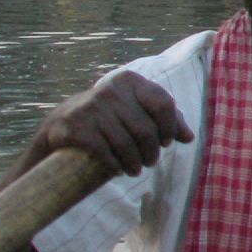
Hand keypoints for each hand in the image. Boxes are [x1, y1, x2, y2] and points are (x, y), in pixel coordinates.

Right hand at [37, 72, 190, 177]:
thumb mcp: (137, 110)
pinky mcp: (75, 126)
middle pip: (145, 129)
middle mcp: (111, 90)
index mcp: (131, 81)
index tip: (167, 143)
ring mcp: (92, 107)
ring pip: (125, 143)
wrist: (62, 122)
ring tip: (136, 170)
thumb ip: (165, 119)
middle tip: (150, 162)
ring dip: (134, 163)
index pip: (163, 103)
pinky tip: (118, 171)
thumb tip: (189, 137)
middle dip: (152, 152)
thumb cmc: (110, 116)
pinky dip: (114, 165)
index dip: (170, 127)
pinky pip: (103, 151)